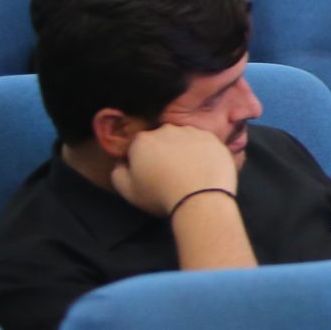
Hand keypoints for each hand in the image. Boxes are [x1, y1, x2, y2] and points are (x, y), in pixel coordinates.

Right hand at [110, 122, 238, 216]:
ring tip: (189, 173)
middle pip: (161, 140)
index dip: (142, 161)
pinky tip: (203, 169)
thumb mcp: (128, 190)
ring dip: (184, 151)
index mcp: (142, 140)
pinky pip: (203, 144)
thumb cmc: (161, 196)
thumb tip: (123, 163)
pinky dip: (203, 153)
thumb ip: (118, 172)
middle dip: (163, 153)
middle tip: (170, 174)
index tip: (150, 174)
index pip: (138, 146)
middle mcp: (167, 130)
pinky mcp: (212, 139)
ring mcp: (192, 132)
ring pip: (183, 139)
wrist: (201, 200)